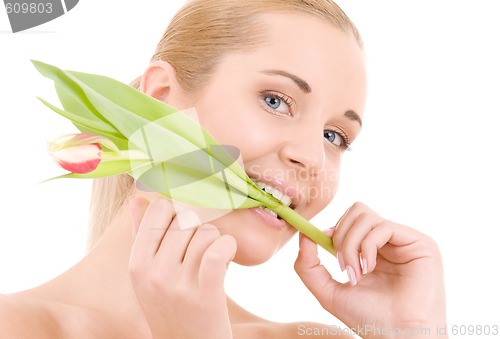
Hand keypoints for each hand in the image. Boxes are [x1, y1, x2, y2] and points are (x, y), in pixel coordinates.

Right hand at [128, 197, 235, 338]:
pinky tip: (228, 256)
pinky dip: (228, 247)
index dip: (180, 211)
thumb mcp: (148, 275)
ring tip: (212, 263)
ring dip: (216, 243)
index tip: (189, 226)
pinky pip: (218, 250)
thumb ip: (142, 235)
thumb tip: (136, 198)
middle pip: (187, 220)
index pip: (160, 209)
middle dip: (200, 231)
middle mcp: (153, 272)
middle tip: (201, 252)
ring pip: (206, 233)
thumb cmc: (172, 306)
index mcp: (137, 263)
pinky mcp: (205, 295)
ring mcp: (178, 285)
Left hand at [294, 202, 446, 337]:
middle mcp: (388, 242)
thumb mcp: (328, 291)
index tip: (324, 249)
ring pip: (365, 215)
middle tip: (342, 266)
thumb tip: (303, 234)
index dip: (332, 231)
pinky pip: (383, 226)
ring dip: (352, 244)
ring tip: (357, 273)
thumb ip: (309, 265)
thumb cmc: (368, 319)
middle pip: (355, 211)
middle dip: (341, 236)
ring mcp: (404, 241)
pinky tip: (370, 269)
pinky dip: (367, 246)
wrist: (398, 336)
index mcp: (370, 250)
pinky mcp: (420, 243)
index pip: (347, 221)